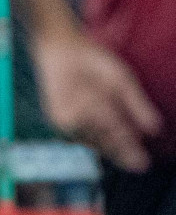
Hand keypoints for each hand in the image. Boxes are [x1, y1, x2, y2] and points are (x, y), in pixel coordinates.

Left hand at [33, 29, 161, 172]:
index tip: (143, 164)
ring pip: (94, 135)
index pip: (121, 137)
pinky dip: (86, 119)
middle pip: (108, 142)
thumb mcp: (123, 83)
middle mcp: (92, 119)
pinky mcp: (58, 116)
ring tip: (124, 139)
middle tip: (136, 164)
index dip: (131, 151)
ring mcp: (75, 119)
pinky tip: (96, 108)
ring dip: (107, 138)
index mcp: (109, 112)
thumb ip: (137, 105)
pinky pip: (75, 125)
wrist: (66, 50)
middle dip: (122, 152)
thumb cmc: (96, 63)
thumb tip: (155, 128)